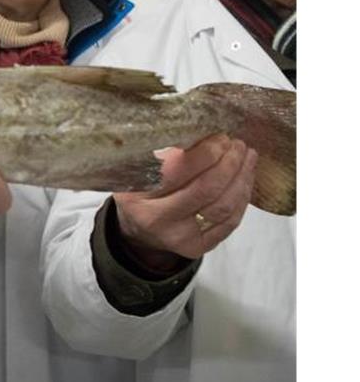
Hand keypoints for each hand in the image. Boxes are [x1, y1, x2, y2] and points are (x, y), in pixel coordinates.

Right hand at [114, 134, 257, 264]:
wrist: (136, 228)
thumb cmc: (137, 191)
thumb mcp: (134, 170)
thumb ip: (161, 155)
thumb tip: (202, 134)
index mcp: (140, 198)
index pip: (180, 173)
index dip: (206, 153)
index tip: (220, 137)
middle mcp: (160, 222)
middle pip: (207, 190)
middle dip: (230, 163)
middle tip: (237, 144)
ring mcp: (181, 238)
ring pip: (224, 207)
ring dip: (242, 178)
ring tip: (247, 157)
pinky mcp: (199, 247)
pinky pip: (230, 223)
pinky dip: (242, 198)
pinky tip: (245, 179)